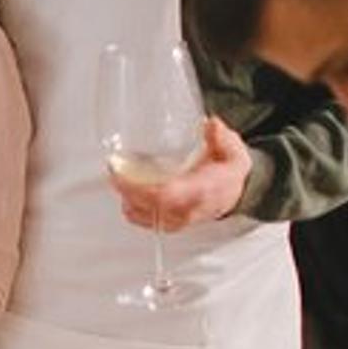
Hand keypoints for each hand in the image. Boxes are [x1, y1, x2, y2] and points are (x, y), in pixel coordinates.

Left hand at [112, 116, 252, 231]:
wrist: (234, 194)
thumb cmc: (228, 172)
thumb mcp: (232, 150)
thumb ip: (222, 137)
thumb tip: (211, 124)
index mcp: (201, 191)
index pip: (165, 195)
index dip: (139, 188)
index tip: (121, 175)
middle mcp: (187, 210)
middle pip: (147, 207)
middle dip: (126, 190)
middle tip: (113, 170)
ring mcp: (177, 220)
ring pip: (142, 216)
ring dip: (126, 198)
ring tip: (117, 177)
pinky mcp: (169, 224)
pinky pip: (144, 220)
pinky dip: (131, 207)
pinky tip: (125, 192)